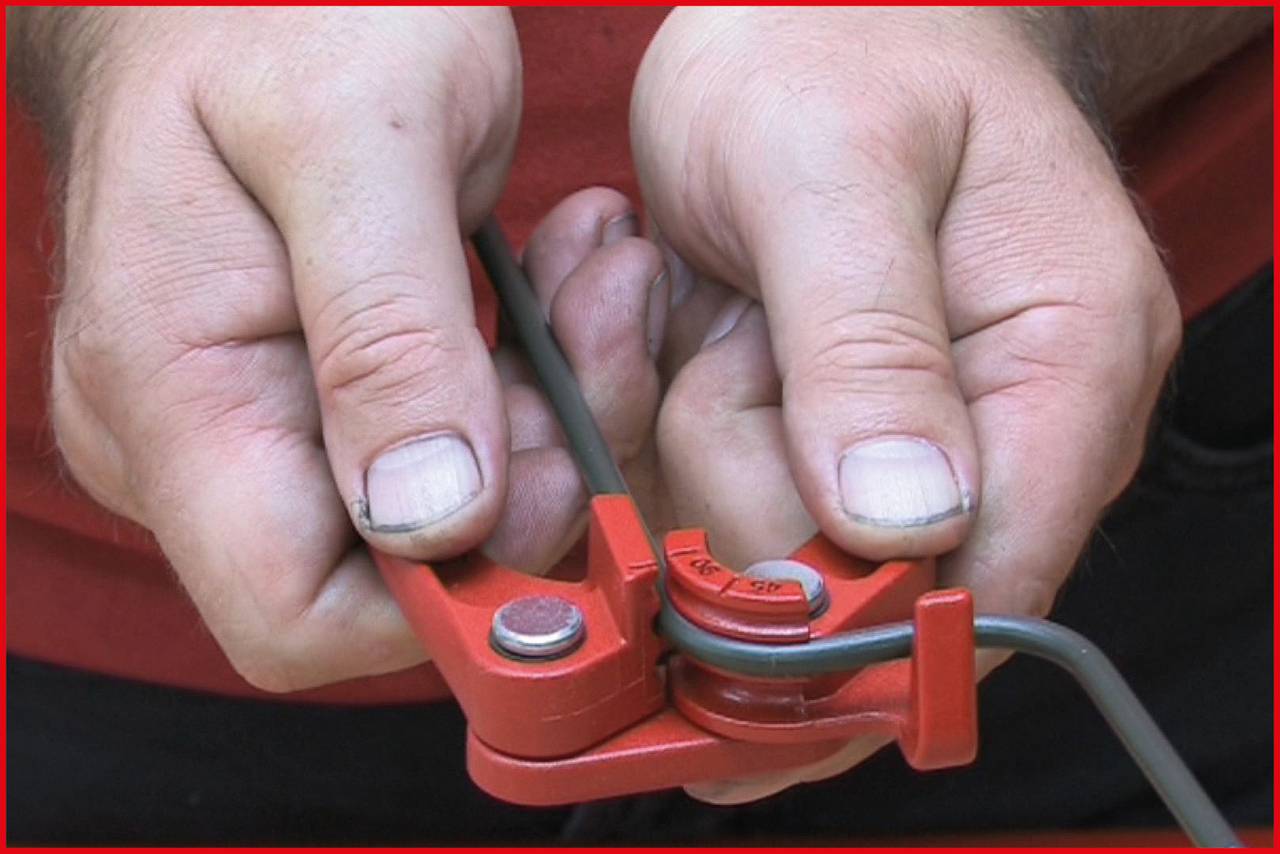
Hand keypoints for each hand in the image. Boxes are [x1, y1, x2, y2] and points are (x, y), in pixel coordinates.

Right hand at [27, 7, 666, 690]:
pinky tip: (558, 286)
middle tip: (592, 326)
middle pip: (390, 577)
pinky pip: (448, 446)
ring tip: (588, 280)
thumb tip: (433, 520)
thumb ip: (386, 334)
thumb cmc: (283, 11)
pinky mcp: (324, 393)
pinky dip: (523, 386)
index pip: (297, 617)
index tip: (549, 465)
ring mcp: (262, 421)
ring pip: (441, 516)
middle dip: (524, 484)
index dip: (444, 593)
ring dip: (542, 420)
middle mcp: (201, 443)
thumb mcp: (355, 136)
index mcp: (175, 398)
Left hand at [632, 7, 1182, 800]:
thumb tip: (904, 533)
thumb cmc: (839, 44)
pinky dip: (681, 411)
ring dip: (700, 426)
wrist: (816, 9)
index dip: (850, 621)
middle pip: (853, 589)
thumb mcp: (831, 165)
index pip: (987, 590)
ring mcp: (915, 439)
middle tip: (728, 328)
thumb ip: (869, 346)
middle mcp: (1007, 428)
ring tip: (711, 296)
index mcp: (1063, 364)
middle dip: (743, 471)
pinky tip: (694, 314)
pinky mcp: (834, 433)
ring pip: (770, 541)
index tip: (727, 551)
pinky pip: (727, 488)